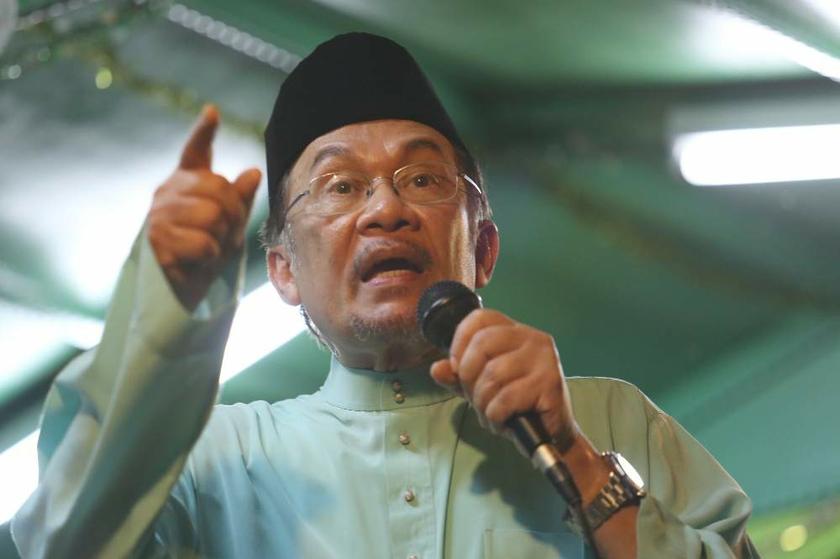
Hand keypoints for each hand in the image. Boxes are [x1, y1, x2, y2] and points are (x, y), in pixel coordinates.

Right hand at [147, 105, 260, 309]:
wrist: (181, 290)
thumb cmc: (205, 253)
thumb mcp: (229, 224)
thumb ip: (239, 199)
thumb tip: (252, 173)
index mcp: (186, 182)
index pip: (195, 151)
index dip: (204, 131)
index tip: (213, 113)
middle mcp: (167, 192)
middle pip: (220, 190)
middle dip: (232, 218)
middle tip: (220, 237)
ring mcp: (158, 214)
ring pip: (213, 218)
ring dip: (219, 241)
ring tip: (206, 250)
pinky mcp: (156, 240)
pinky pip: (204, 244)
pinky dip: (208, 259)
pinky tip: (195, 261)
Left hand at [429, 309, 579, 449]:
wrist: (548, 436)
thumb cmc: (514, 406)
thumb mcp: (480, 387)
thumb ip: (458, 376)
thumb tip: (436, 369)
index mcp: (515, 331)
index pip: (480, 318)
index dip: (460, 341)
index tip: (457, 368)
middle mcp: (533, 338)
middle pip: (482, 343)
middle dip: (468, 377)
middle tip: (475, 398)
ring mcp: (544, 359)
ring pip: (492, 374)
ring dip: (482, 402)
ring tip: (490, 414)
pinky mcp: (549, 383)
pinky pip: (505, 398)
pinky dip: (495, 416)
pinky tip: (503, 422)